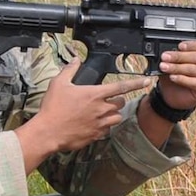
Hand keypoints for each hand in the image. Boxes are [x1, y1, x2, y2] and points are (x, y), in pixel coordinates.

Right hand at [17, 63, 147, 171]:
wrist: (49, 132)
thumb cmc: (53, 108)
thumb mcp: (59, 83)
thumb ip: (70, 70)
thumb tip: (76, 60)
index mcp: (95, 94)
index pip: (121, 86)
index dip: (136, 83)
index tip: (146, 81)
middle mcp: (101, 109)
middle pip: (121, 103)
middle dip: (117, 100)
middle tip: (106, 100)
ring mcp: (100, 123)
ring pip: (117, 117)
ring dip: (113, 114)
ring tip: (101, 112)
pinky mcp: (97, 135)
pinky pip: (107, 130)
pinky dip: (104, 126)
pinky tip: (93, 124)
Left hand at [154, 39, 195, 113]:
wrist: (172, 96)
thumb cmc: (176, 76)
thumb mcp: (173, 63)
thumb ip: (173, 56)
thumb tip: (167, 52)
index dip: (193, 45)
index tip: (179, 46)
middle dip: (179, 56)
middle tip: (165, 57)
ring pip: (194, 69)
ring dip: (177, 67)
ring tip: (165, 67)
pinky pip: (194, 82)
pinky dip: (182, 79)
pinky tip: (173, 77)